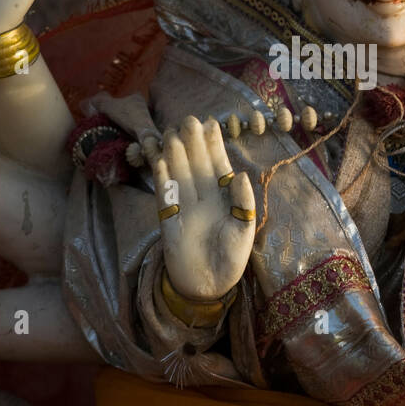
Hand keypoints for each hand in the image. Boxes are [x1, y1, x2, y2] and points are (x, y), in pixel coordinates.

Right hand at [147, 116, 255, 302]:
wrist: (207, 285)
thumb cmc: (231, 258)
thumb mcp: (244, 229)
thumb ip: (243, 202)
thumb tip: (240, 174)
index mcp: (225, 196)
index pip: (219, 165)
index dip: (214, 145)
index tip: (211, 123)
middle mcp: (204, 195)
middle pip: (197, 163)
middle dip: (193, 142)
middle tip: (190, 120)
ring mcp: (185, 204)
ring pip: (179, 172)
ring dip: (175, 153)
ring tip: (173, 132)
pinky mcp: (168, 216)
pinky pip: (164, 191)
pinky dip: (162, 174)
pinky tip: (160, 157)